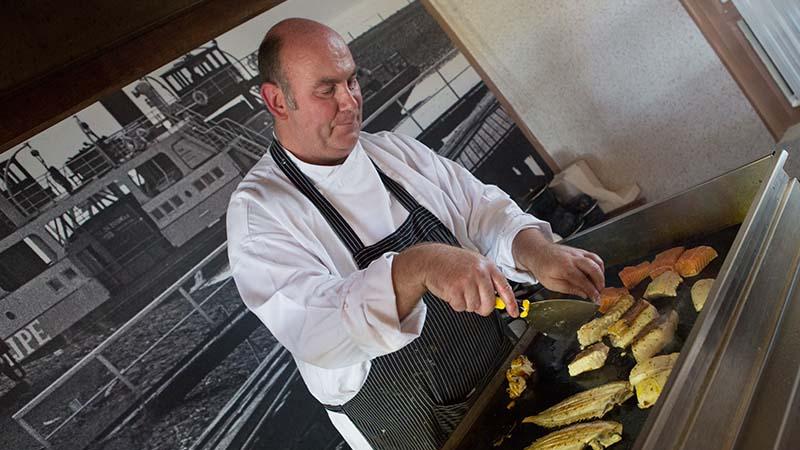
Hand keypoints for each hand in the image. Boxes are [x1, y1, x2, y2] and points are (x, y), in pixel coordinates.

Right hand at [394, 243, 518, 317]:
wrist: (430, 259)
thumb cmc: (452, 262)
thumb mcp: (474, 264)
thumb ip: (487, 280)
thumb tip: (497, 300)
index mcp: (488, 266)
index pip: (505, 288)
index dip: (511, 303)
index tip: (514, 313)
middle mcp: (480, 272)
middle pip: (489, 303)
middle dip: (482, 308)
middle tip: (472, 301)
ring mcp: (468, 280)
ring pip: (474, 307)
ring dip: (465, 303)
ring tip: (458, 289)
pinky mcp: (455, 289)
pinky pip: (461, 307)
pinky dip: (455, 303)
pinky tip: (451, 291)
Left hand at [512, 229, 604, 301]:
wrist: (537, 252)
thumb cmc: (542, 267)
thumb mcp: (551, 284)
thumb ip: (569, 289)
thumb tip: (584, 295)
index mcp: (564, 268)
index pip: (583, 281)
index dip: (592, 291)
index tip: (596, 299)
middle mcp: (573, 258)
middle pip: (593, 269)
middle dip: (600, 282)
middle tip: (600, 292)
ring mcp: (577, 253)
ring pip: (596, 261)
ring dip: (601, 274)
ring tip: (599, 284)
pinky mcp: (579, 251)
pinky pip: (594, 257)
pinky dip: (599, 265)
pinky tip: (597, 274)